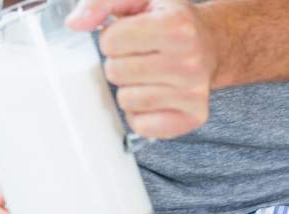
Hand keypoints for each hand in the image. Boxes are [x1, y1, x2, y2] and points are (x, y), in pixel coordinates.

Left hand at [67, 0, 216, 138]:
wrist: (213, 43)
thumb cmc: (169, 22)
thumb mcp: (138, 0)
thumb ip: (102, 2)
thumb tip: (75, 23)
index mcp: (176, 26)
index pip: (110, 41)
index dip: (113, 39)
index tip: (132, 37)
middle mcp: (190, 60)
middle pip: (115, 72)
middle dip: (120, 64)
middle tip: (141, 57)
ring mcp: (193, 91)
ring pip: (126, 100)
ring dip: (129, 89)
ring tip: (148, 75)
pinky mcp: (192, 116)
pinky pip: (142, 125)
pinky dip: (140, 114)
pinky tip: (155, 96)